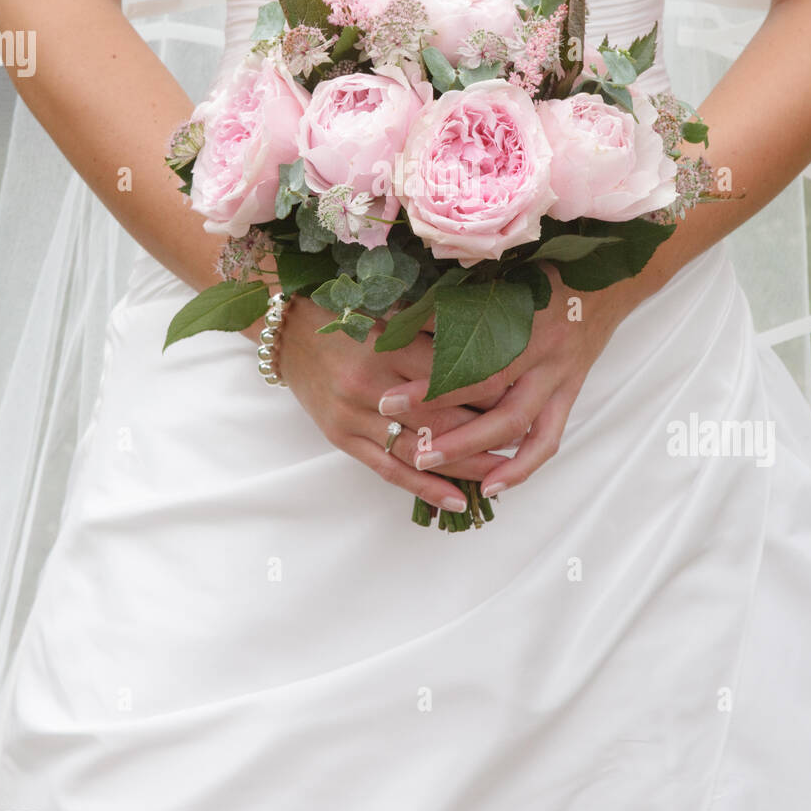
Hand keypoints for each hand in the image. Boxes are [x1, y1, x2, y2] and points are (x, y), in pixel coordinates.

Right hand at [271, 293, 505, 512]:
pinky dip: (424, 487)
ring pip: (419, 451)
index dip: (491, 390)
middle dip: (486, 434)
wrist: (286, 331)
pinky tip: (455, 499)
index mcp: (389, 345)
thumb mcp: (390, 310)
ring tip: (501, 477)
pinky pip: (388, 469)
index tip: (523, 396)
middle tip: (524, 442)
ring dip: (463, 467)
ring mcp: (354, 415)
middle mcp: (372, 384)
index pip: (452, 376)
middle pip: (441, 418)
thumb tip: (491, 343)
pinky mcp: (342, 437)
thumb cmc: (346, 314)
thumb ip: (435, 327)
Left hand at [376, 268, 638, 497]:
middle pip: (492, 398)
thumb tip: (402, 313)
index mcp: (524, 316)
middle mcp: (544, 351)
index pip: (474, 359)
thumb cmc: (549, 268)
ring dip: (473, 450)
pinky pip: (548, 439)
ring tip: (428, 463)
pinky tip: (491, 486)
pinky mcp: (570, 393)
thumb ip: (461, 295)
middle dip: (442, 420)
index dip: (431, 381)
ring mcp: (560, 376)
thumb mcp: (504, 272)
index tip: (391, 393)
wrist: (612, 278)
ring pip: (517, 425)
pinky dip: (521, 466)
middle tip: (402, 435)